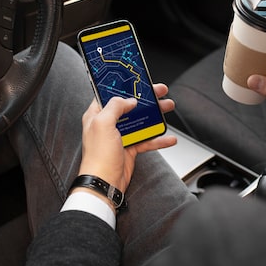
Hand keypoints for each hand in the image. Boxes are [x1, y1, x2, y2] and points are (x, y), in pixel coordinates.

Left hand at [77, 83, 176, 197]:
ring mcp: (120, 136)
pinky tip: (169, 137)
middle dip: (147, 99)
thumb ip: (115, 107)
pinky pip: (147, 140)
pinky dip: (158, 138)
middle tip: (160, 92)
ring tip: (168, 108)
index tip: (137, 81)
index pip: (111, 94)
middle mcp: (108, 124)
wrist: (105, 183)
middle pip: (130, 106)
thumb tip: (127, 100)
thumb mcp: (103, 124)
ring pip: (141, 121)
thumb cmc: (98, 157)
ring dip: (156, 115)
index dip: (124, 87)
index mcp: (96, 115)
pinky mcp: (130, 148)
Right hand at [246, 40, 265, 130]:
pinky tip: (244, 68)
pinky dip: (254, 63)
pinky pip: (263, 62)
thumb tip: (252, 80)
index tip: (249, 32)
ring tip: (238, 55)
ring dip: (252, 52)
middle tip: (238, 46)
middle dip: (253, 41)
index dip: (264, 29)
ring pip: (264, 51)